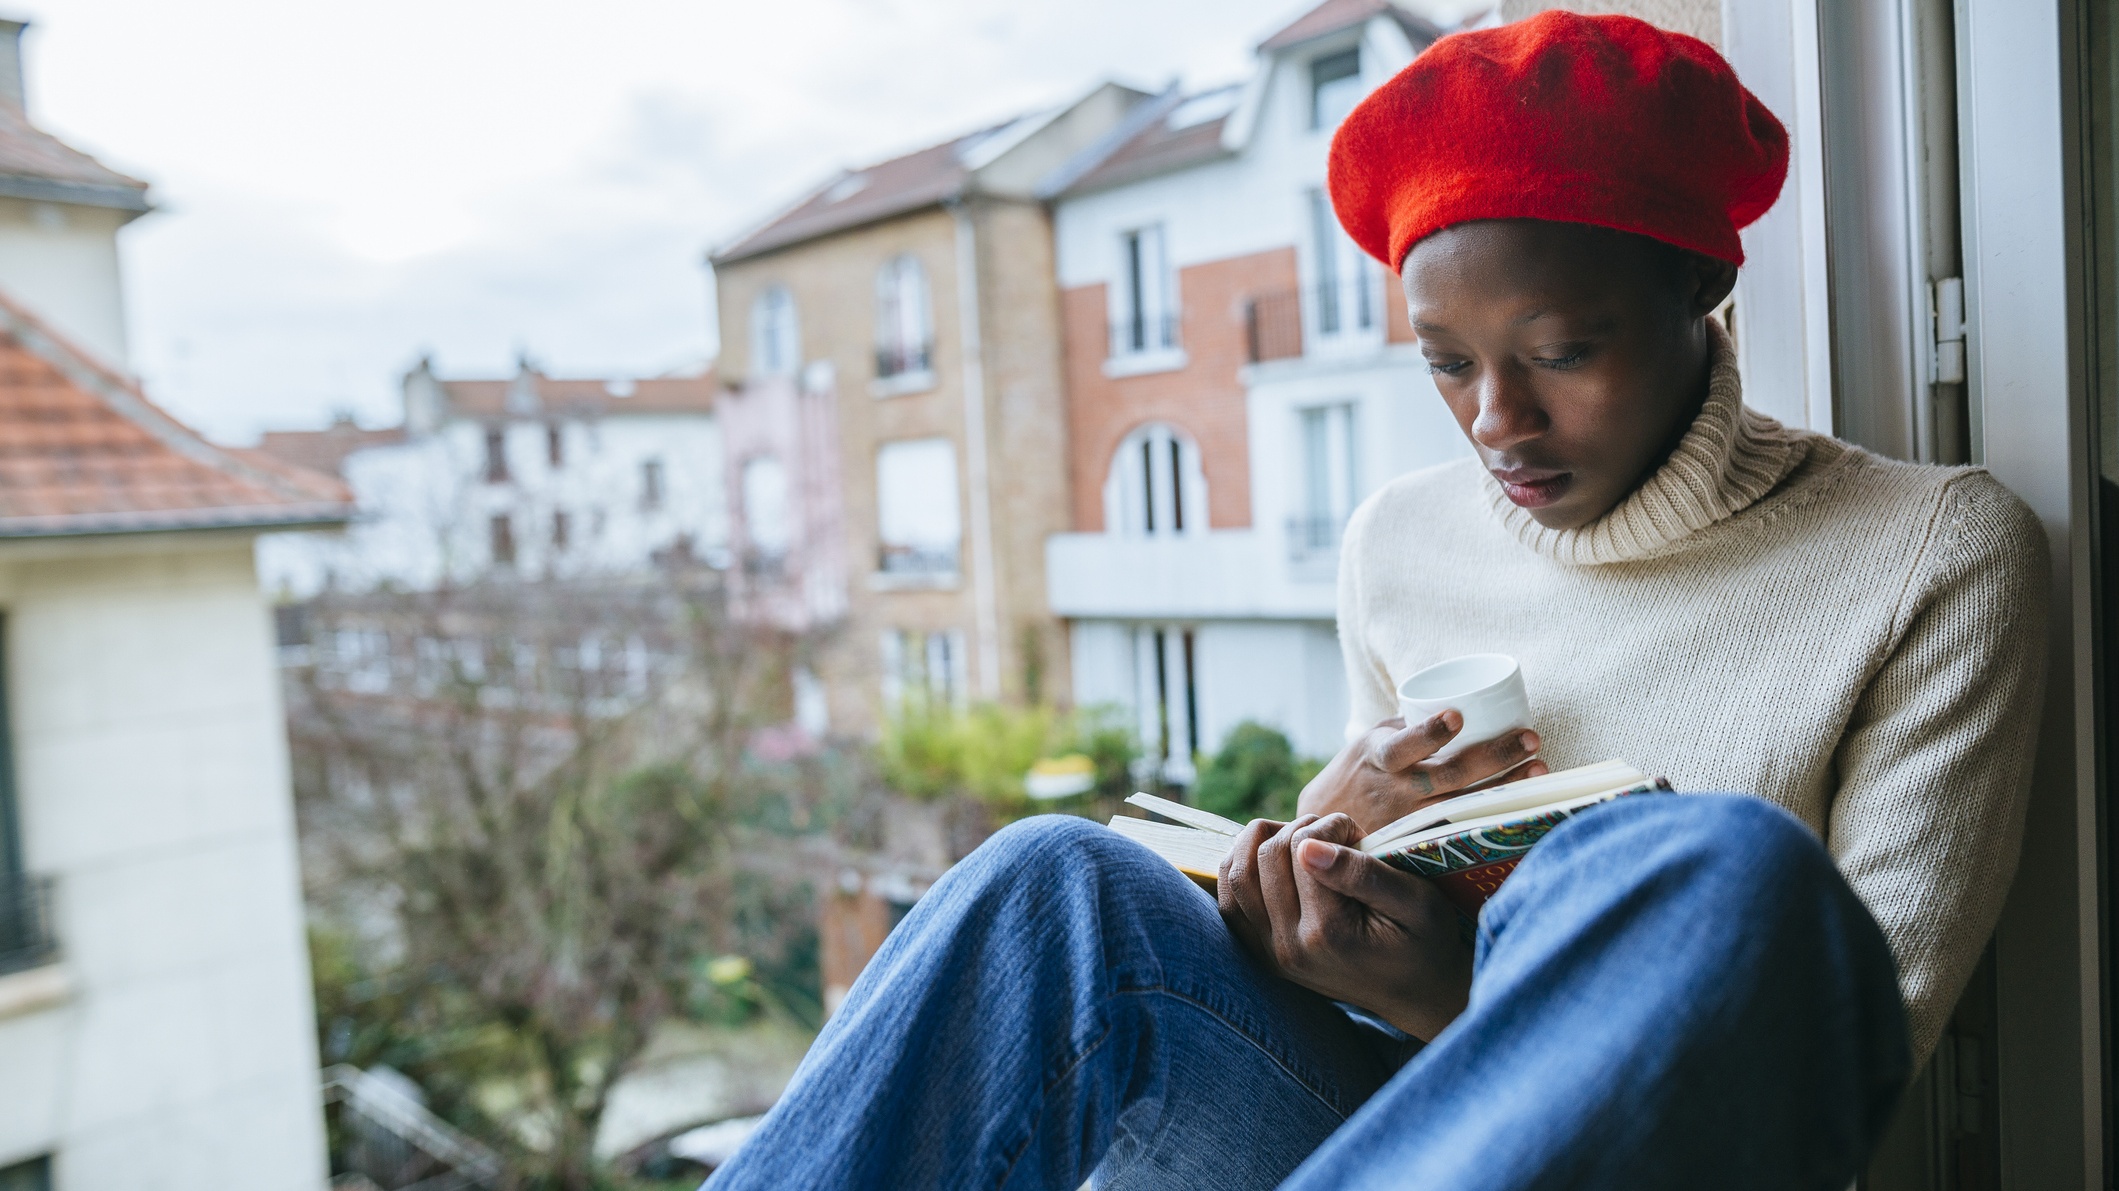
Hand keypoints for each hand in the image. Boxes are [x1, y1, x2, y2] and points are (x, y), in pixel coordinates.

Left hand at [1219, 813, 1471, 1039]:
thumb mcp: (1416, 902)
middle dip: (1301, 828)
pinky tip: (1271, 858)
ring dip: (1264, 840)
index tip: (1358, 832)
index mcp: (1329, 933)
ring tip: (1303, 841)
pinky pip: (1230, 901)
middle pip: (1266, 855)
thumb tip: (1307, 847)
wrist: (1416, 994)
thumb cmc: (1425, 941)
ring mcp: (1269, 953)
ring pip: (1236, 873)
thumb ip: (1362, 873)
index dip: (1331, 825)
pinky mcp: (1261, 953)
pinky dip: (1240, 867)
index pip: (1302, 849)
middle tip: (1335, 835)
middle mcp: (1289, 946)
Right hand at [1297, 712, 1544, 833]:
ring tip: (1538, 768)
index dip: (1429, 733)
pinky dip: (1494, 816)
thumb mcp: (1372, 743)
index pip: (1403, 746)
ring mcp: (1412, 821)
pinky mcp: (1422, 842)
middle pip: (1450, 776)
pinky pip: (1463, 827)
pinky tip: (1523, 807)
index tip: (1457, 717)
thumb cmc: (1357, 774)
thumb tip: (1460, 705)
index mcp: (1380, 757)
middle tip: (1530, 739)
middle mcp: (1397, 791)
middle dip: (1494, 757)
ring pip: (1464, 804)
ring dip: (1505, 786)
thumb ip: (1409, 728)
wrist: (1324, 826)